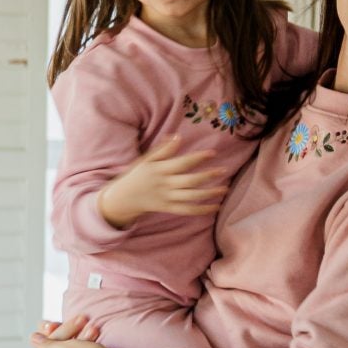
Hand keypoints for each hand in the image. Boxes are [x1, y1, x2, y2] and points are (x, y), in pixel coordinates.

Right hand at [97, 137, 226, 229]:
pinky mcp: (168, 208)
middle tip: (224, 170)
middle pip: (190, 181)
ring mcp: (167, 198)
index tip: (212, 153)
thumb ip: (163, 150)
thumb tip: (178, 137)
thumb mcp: (146, 159)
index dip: (198, 158)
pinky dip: (202, 210)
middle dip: (208, 176)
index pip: (182, 163)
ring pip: (192, 197)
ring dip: (210, 194)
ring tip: (225, 189)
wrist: (123, 197)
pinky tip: (216, 206)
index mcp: (160, 169)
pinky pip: (187, 210)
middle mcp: (165, 184)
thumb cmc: (137, 175)